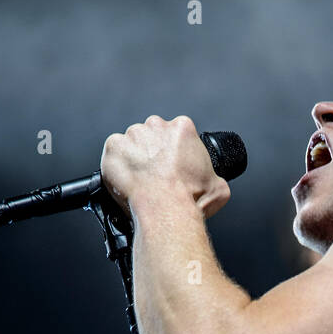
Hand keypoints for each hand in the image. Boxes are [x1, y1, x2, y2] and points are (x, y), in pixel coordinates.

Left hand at [100, 114, 230, 218]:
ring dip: (134, 158)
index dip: (174, 151)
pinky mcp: (114, 146)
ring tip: (141, 180)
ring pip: (132, 143)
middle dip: (153, 152)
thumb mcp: (218, 188)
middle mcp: (157, 125)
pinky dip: (117, 165)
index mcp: (182, 128)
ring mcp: (133, 134)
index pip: (176, 133)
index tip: (172, 166)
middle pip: (152, 135)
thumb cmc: (190, 198)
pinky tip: (127, 180)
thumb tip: (213, 182)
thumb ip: (215, 177)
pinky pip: (114, 153)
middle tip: (156, 174)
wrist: (165, 208)